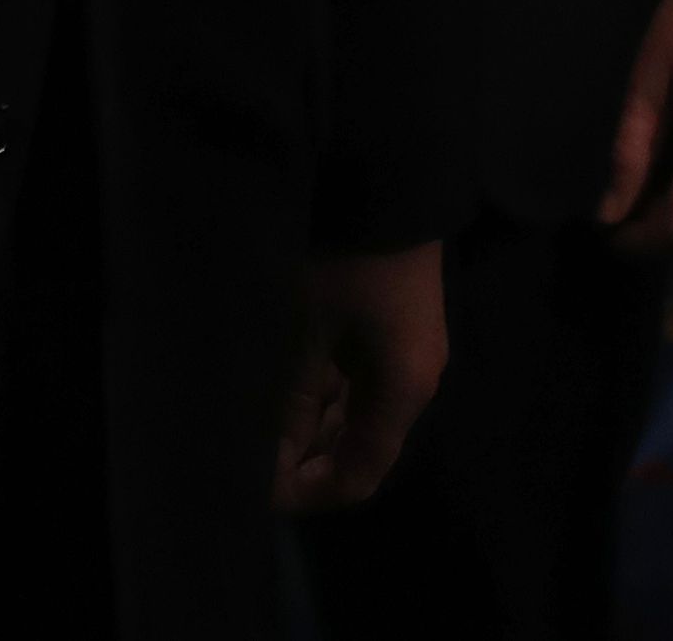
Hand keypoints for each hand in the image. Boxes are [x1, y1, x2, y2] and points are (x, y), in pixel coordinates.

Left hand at [275, 243, 443, 511]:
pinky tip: (294, 389)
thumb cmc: (348, 264)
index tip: (261, 491)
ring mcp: (411, 354)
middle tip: (256, 458)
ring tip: (267, 424)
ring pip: (362, 416)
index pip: (359, 475)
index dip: (309, 492)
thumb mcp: (312, 333)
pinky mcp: (401, 328)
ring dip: (316, 427)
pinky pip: (365, 384)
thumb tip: (275, 462)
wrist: (388, 179)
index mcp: (404, 392)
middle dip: (309, 461)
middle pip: (364, 449)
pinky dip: (330, 396)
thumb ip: (295, 402)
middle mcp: (415, 383)